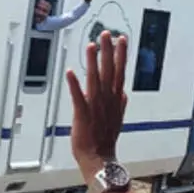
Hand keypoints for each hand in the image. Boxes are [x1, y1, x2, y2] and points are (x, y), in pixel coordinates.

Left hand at [67, 31, 127, 178]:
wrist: (99, 158)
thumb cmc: (106, 140)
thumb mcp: (117, 119)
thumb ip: (120, 104)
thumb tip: (123, 94)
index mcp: (115, 99)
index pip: (120, 71)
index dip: (121, 54)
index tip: (122, 39)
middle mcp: (107, 99)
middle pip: (109, 70)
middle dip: (109, 51)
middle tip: (107, 34)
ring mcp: (95, 106)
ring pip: (95, 79)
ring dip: (93, 62)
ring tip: (92, 46)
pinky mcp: (82, 114)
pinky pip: (78, 97)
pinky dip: (74, 85)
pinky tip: (70, 72)